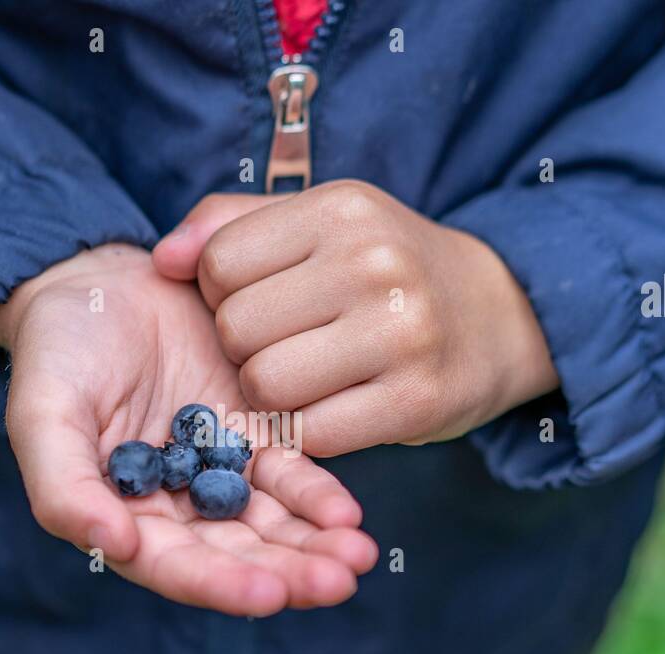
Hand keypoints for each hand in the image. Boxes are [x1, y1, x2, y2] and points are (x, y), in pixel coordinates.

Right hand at [0, 244, 377, 616]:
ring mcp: (222, 471)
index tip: (268, 595)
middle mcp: (179, 509)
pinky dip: (320, 496)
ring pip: (274, 523)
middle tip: (339, 582)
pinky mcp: (257, 434)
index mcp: (125, 518)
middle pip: (238, 555)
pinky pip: (293, 473)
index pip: (177, 567)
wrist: (100, 283)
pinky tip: (348, 514)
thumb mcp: (43, 416)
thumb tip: (112, 547)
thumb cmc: (57, 353)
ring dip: (316, 546)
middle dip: (289, 574)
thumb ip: (65, 486)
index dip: (221, 585)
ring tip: (357, 557)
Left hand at [152, 180, 558, 456]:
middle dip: (243, 347)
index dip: (221, 293)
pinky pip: (313, 434)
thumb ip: (231, 227)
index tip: (263, 300)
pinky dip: (308, 432)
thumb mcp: (320, 224)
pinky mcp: (417, 400)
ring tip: (306, 378)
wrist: (501, 315)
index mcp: (341, 208)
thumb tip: (163, 261)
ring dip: (270, 396)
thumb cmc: (385, 271)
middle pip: (235, 328)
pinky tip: (335, 408)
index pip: (219, 262)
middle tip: (286, 344)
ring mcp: (402, 333)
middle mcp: (374, 262)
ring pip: (266, 385)